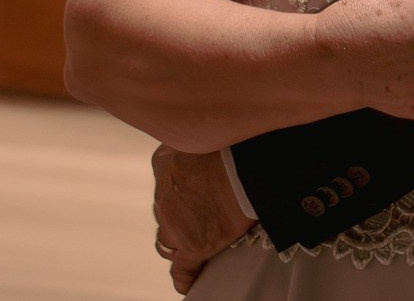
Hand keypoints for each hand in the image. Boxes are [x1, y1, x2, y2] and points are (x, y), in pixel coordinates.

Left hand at [152, 143, 253, 293]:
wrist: (249, 163)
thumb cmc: (239, 141)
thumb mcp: (214, 132)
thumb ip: (207, 139)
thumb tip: (221, 131)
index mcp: (164, 161)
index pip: (164, 182)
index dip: (178, 189)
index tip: (191, 191)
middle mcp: (163, 191)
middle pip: (165, 211)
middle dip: (178, 215)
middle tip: (199, 216)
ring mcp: (175, 221)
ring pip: (168, 239)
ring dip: (179, 241)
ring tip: (196, 244)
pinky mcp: (192, 244)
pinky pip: (182, 268)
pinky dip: (185, 276)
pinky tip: (188, 282)